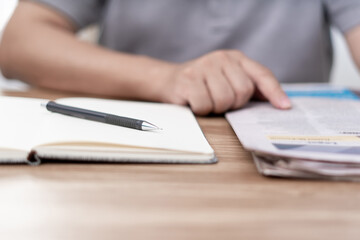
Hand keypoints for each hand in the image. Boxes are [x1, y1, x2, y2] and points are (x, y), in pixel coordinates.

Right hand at [160, 50, 290, 114]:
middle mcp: (221, 58)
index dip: (274, 92)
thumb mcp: (227, 79)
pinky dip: (201, 110)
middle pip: (243, 92)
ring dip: (215, 108)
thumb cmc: (203, 84)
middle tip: (221, 101)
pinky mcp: (188, 79)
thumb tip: (278, 102)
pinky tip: (194, 102)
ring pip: (224, 101)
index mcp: (235, 58)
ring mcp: (203, 67)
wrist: (169, 80)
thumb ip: (249, 87)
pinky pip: (205, 106)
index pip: (261, 74)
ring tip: (207, 100)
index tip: (284, 107)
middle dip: (233, 104)